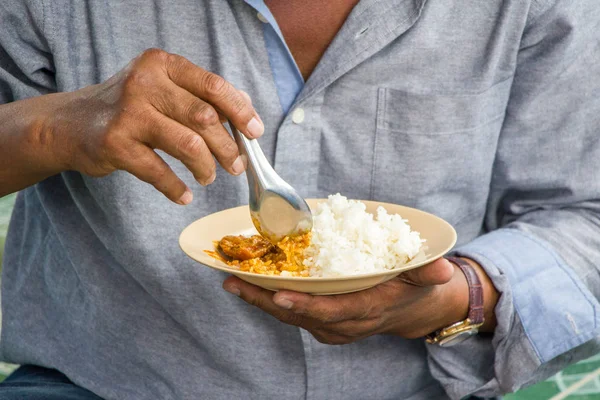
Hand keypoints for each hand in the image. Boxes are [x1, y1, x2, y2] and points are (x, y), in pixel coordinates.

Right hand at [42, 48, 262, 203]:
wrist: (70, 124)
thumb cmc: (128, 108)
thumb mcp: (161, 89)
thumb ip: (199, 95)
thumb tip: (246, 107)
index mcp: (162, 64)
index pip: (213, 86)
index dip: (240, 111)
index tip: (255, 132)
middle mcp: (144, 82)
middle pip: (205, 118)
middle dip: (228, 147)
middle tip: (236, 165)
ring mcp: (128, 112)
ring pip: (189, 144)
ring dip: (206, 167)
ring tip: (208, 176)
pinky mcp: (115, 143)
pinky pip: (159, 172)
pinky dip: (176, 188)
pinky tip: (184, 196)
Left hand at [223, 257, 497, 344]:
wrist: (416, 311)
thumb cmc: (417, 287)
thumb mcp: (428, 277)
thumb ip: (430, 272)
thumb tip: (443, 269)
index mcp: (368, 310)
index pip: (334, 311)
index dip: (306, 306)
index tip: (279, 296)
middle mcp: (347, 324)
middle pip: (301, 317)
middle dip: (266, 301)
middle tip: (234, 282)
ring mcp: (334, 327)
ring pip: (291, 318)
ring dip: (261, 301)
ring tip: (232, 282)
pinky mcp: (326, 324)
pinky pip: (293, 315)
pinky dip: (270, 302)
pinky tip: (250, 286)